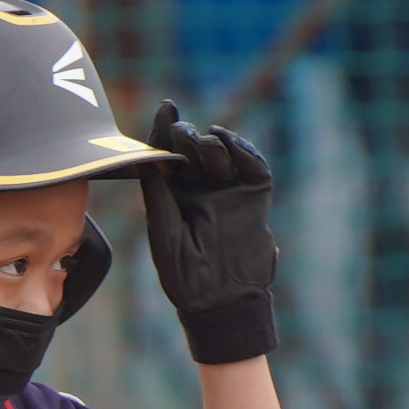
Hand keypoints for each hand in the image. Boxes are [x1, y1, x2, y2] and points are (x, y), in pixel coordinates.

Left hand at [140, 100, 277, 363]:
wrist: (221, 302)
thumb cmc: (184, 275)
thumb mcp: (163, 229)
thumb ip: (157, 190)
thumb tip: (153, 154)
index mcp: (175, 197)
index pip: (170, 156)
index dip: (167, 130)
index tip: (168, 106)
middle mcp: (201, 191)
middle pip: (195, 150)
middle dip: (188, 137)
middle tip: (183, 135)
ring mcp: (229, 192)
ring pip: (223, 153)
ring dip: (212, 142)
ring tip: (204, 143)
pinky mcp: (255, 197)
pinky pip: (253, 165)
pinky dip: (242, 149)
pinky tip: (228, 142)